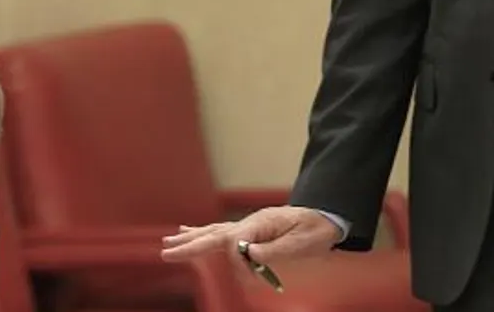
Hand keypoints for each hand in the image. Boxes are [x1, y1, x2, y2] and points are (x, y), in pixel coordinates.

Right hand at [160, 205, 340, 283]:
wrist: (327, 216)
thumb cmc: (316, 230)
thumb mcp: (302, 242)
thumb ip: (276, 250)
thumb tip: (250, 255)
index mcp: (261, 223)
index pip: (236, 243)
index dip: (239, 262)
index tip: (254, 276)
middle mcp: (250, 222)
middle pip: (214, 233)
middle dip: (191, 243)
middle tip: (167, 251)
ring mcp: (248, 224)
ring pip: (213, 232)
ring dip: (191, 238)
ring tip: (169, 241)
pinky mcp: (250, 230)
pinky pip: (221, 232)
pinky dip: (203, 233)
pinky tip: (188, 231)